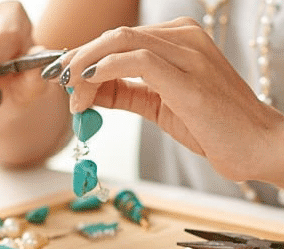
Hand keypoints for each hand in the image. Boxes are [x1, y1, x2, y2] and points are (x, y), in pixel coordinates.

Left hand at [53, 17, 283, 185]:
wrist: (257, 146)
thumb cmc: (213, 126)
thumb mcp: (159, 105)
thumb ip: (125, 93)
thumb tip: (88, 90)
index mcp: (179, 40)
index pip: (119, 39)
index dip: (83, 55)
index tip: (60, 76)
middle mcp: (185, 38)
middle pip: (115, 35)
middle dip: (78, 59)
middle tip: (59, 83)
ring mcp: (189, 55)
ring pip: (121, 42)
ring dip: (86, 67)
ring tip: (72, 94)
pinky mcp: (189, 80)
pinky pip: (138, 60)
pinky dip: (105, 69)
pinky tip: (89, 86)